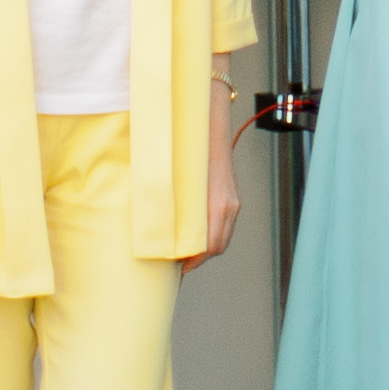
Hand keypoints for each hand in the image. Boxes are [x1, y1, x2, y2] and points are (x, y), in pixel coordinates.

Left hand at [187, 86, 243, 270]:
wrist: (209, 122)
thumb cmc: (189, 148)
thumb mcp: (175, 178)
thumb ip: (169, 203)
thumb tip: (155, 227)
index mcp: (216, 203)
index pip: (210, 247)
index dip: (193, 261)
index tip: (178, 267)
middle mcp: (228, 204)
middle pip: (217, 246)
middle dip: (198, 258)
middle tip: (177, 264)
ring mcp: (232, 200)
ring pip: (222, 236)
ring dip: (204, 246)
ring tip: (183, 250)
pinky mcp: (231, 196)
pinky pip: (224, 224)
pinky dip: (210, 233)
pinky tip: (194, 231)